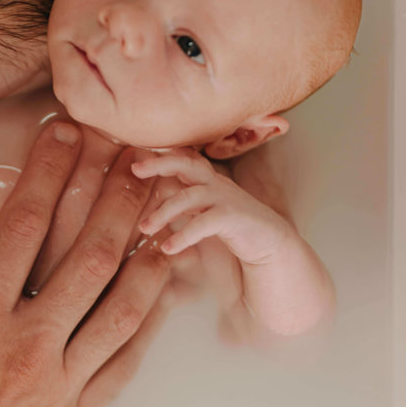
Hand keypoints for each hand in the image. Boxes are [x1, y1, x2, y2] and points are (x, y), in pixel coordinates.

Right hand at [0, 122, 170, 406]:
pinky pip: (126, 362)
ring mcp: (59, 384)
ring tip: (168, 210)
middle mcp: (25, 346)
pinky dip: (149, 322)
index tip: (64, 134)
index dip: (47, 172)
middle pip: (86, 256)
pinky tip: (165, 288)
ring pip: (120, 306)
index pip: (21, 227)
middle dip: (114, 198)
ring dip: (148, 251)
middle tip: (135, 156)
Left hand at [131, 147, 293, 264]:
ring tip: (145, 228)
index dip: (161, 158)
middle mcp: (216, 184)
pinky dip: (183, 235)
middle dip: (160, 164)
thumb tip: (151, 203)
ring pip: (189, 196)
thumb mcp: (204, 211)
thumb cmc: (233, 228)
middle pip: (187, 164)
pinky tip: (168, 248)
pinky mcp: (234, 218)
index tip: (136, 163)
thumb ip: (183, 204)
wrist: (270, 245)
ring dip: (163, 212)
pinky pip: (204, 223)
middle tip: (135, 170)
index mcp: (208, 181)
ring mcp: (226, 199)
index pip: (183, 160)